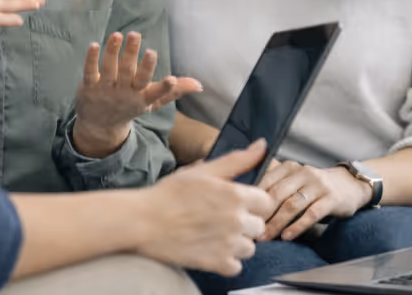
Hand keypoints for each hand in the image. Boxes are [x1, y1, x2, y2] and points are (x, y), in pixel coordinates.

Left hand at [72, 31, 201, 157]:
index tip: (171, 78)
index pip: (155, 92)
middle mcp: (124, 93)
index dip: (164, 87)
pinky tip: (94, 44)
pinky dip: (92, 59)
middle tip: (136, 36)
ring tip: (118, 34)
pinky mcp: (89, 87)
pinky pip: (90, 72)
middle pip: (130, 73)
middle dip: (133, 55)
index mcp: (142, 97)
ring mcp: (106, 90)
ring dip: (113, 51)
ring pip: (110, 69)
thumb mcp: (152, 102)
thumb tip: (199, 84)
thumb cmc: (130, 107)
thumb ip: (173, 91)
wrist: (100, 126)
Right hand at [136, 139, 272, 275]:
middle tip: (220, 216)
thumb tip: (262, 145)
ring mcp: (228, 245)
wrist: (144, 220)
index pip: (266, 202)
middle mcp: (236, 221)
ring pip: (250, 247)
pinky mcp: (218, 264)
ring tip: (214, 232)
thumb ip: (237, 160)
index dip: (253, 201)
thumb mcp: (203, 170)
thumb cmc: (170, 192)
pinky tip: (210, 247)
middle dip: (244, 222)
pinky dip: (226, 260)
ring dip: (237, 242)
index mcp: (234, 195)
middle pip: (259, 226)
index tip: (237, 202)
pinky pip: (236, 266)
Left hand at [258, 160, 373, 240]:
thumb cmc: (313, 185)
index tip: (243, 214)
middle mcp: (302, 172)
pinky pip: (311, 214)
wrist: (348, 185)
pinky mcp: (331, 198)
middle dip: (262, 213)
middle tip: (251, 229)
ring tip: (266, 236)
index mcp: (289, 167)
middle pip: (277, 194)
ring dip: (277, 223)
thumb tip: (247, 196)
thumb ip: (274, 182)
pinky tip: (287, 236)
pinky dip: (297, 226)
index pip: (266, 181)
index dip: (252, 198)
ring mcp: (317, 185)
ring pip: (292, 205)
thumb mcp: (294, 177)